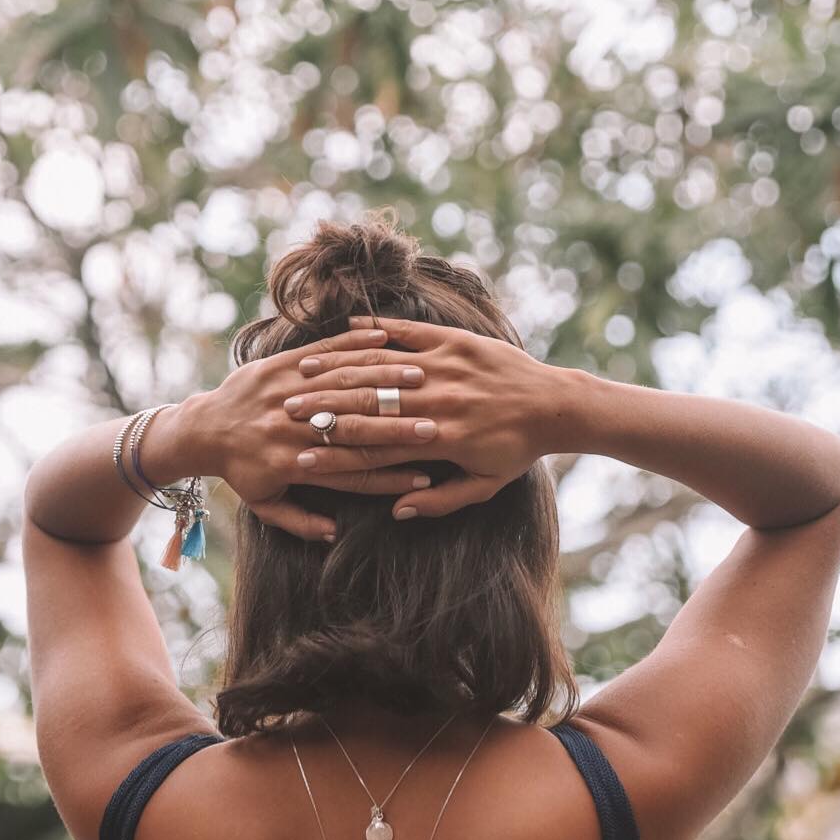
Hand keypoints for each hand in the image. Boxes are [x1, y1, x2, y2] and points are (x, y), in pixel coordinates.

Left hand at [187, 326, 443, 540]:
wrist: (204, 427)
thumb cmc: (240, 470)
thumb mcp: (265, 504)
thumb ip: (300, 522)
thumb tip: (333, 533)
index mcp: (293, 464)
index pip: (353, 473)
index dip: (390, 478)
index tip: (424, 480)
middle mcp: (292, 428)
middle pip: (356, 429)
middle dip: (399, 429)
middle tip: (436, 428)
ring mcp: (287, 392)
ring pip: (344, 386)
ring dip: (385, 383)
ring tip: (423, 381)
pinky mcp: (281, 365)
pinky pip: (323, 351)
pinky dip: (354, 344)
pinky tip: (386, 341)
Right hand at [282, 314, 575, 518]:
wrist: (555, 405)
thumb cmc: (517, 450)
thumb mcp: (484, 485)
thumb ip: (441, 502)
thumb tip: (398, 510)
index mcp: (441, 439)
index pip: (376, 447)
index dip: (336, 453)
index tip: (298, 456)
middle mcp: (439, 400)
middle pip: (369, 405)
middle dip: (323, 409)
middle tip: (284, 412)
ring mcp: (447, 366)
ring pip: (382, 366)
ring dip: (340, 368)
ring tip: (304, 372)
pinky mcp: (456, 341)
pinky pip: (409, 332)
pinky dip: (378, 329)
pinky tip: (349, 329)